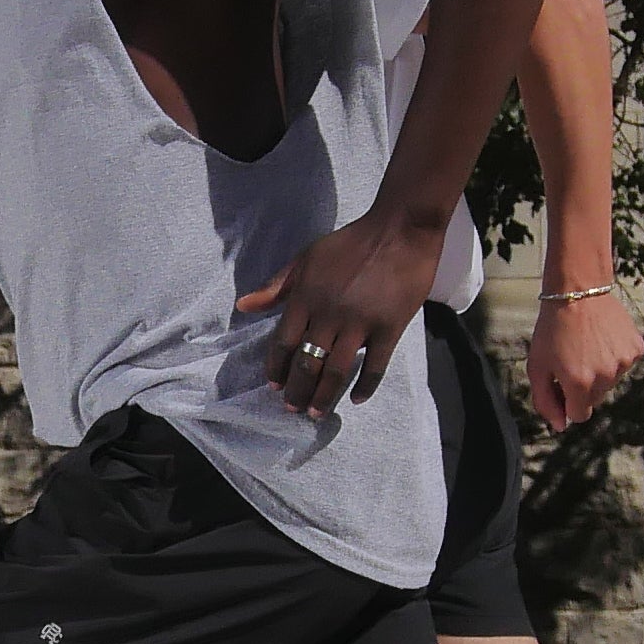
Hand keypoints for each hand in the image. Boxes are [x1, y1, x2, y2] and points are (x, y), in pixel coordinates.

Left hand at [235, 211, 445, 413]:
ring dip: (323, 396)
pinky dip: (365, 385)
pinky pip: (376, 365)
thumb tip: (243, 306)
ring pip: (336, 369)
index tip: (274, 387)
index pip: (283, 342)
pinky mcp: (390, 327)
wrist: (399, 229)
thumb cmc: (350, 243)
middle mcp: (329, 313)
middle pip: (307, 362)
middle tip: (292, 409)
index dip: (276, 368)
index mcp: (306, 296)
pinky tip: (357, 399)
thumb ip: (277, 286)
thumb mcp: (307, 258)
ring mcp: (361, 322)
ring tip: (316, 413)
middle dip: (296, 390)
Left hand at [524, 283, 643, 428]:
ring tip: (587, 345)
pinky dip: (614, 356)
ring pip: (610, 381)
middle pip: (595, 399)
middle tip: (572, 359)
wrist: (578, 291)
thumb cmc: (552, 329)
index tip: (562, 383)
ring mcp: (624, 362)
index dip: (568, 401)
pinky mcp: (636, 348)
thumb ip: (545, 401)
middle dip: (583, 386)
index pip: (579, 415)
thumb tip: (560, 426)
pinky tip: (602, 338)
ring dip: (600, 371)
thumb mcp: (537, 366)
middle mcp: (606, 377)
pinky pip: (623, 363)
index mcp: (580, 384)